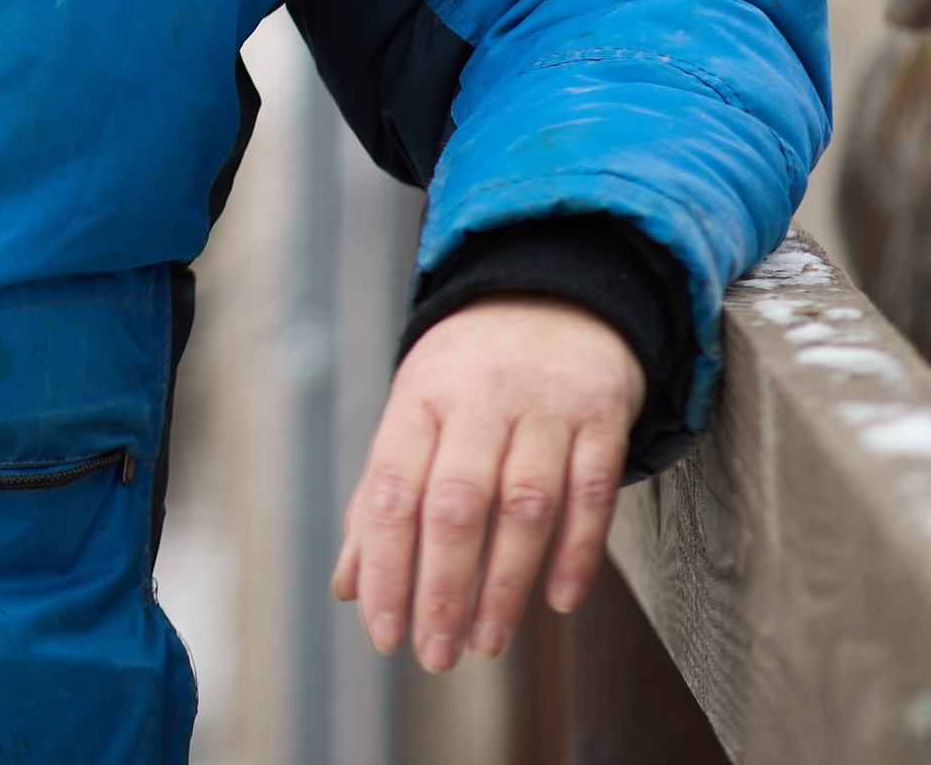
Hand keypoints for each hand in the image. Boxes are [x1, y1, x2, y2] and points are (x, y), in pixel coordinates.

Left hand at [330, 296, 643, 670]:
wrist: (552, 294)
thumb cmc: (469, 373)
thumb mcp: (414, 413)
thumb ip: (381, 497)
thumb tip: (347, 583)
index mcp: (419, 397)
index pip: (392, 489)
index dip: (385, 565)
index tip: (382, 630)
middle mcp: (478, 399)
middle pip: (456, 504)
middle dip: (443, 588)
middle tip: (436, 654)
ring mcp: (543, 406)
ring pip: (524, 506)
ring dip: (505, 584)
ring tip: (486, 642)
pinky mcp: (601, 415)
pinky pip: (592, 492)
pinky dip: (576, 553)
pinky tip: (556, 602)